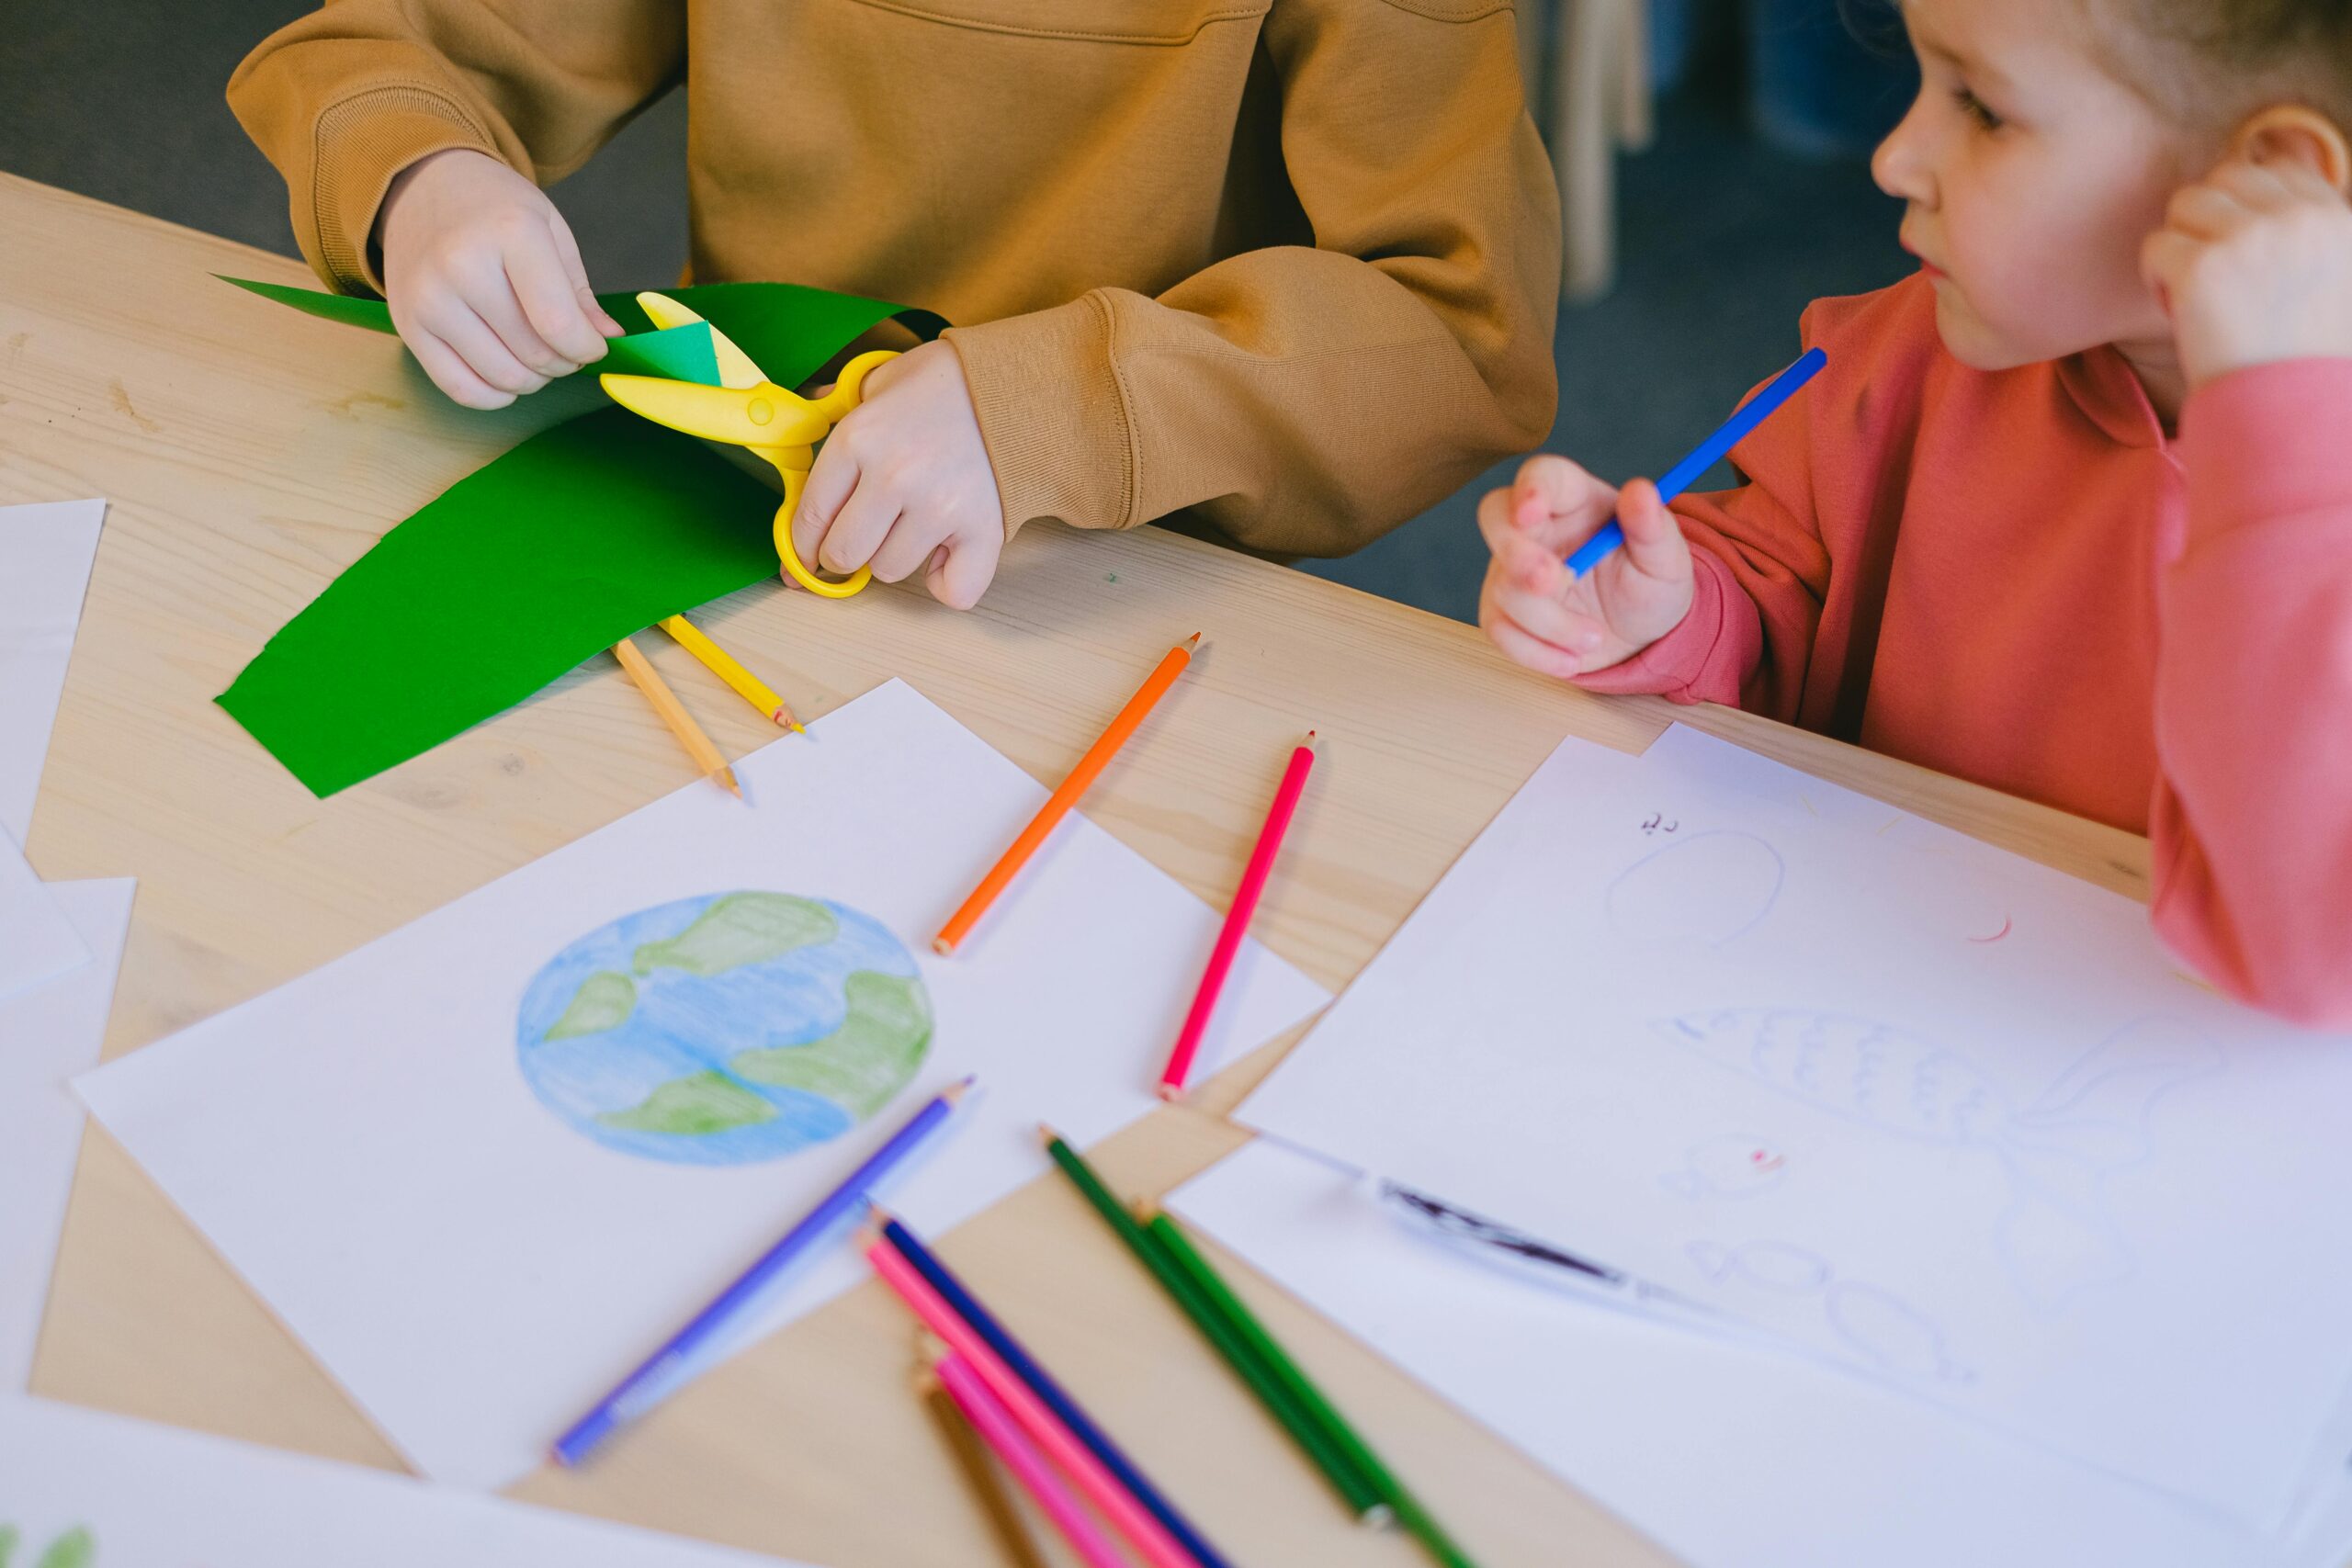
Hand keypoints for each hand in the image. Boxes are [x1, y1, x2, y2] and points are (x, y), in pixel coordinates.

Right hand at [376, 148, 623, 408]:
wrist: (422, 186)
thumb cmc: (494, 208)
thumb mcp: (550, 229)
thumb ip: (579, 291)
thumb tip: (609, 339)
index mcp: (509, 232)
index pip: (557, 322)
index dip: (587, 348)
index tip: (594, 346)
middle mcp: (461, 266)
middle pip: (533, 354)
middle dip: (564, 362)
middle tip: (565, 348)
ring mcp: (429, 299)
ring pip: (502, 378)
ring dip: (533, 380)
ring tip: (536, 356)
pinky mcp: (407, 326)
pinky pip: (461, 389)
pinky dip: (495, 395)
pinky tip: (506, 373)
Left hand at [791, 341, 1005, 609]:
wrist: (1017, 382)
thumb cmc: (946, 384)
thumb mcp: (878, 382)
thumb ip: (835, 411)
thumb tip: (792, 432)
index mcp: (859, 438)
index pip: (810, 515)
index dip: (800, 547)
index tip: (802, 560)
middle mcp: (895, 475)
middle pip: (845, 552)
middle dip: (845, 553)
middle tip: (860, 539)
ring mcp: (940, 506)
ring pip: (891, 570)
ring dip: (895, 556)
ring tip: (914, 522)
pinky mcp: (982, 529)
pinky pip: (953, 591)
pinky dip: (947, 582)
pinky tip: (945, 553)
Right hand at [1476, 454, 1693, 678]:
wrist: (1639, 637)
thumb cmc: (1650, 587)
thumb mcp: (1666, 560)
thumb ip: (1653, 526)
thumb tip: (1641, 490)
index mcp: (1576, 500)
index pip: (1543, 476)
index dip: (1530, 489)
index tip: (1531, 513)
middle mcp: (1537, 529)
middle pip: (1495, 518)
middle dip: (1518, 555)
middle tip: (1553, 583)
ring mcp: (1511, 570)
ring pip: (1505, 587)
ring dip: (1552, 623)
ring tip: (1594, 637)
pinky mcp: (1503, 611)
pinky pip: (1499, 630)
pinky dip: (1537, 651)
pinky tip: (1571, 658)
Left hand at [2143, 153, 2351, 392]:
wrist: (2287, 406)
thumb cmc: (2305, 351)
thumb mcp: (2337, 275)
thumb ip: (2310, 229)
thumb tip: (2274, 165)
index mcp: (2336, 216)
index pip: (2277, 167)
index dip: (2245, 202)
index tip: (2238, 246)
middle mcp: (2298, 217)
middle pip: (2225, 176)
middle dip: (2208, 219)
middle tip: (2213, 272)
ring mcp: (2250, 237)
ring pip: (2185, 202)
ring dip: (2181, 243)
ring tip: (2196, 289)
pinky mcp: (2203, 266)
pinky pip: (2155, 245)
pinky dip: (2155, 277)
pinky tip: (2178, 308)